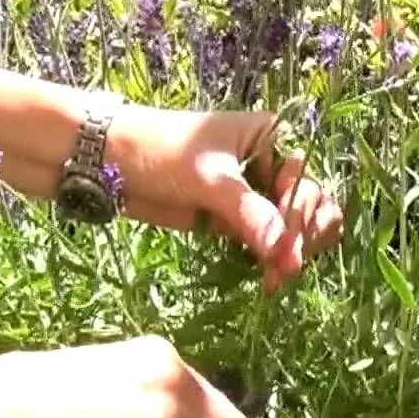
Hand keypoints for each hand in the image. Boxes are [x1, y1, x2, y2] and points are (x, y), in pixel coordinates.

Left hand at [106, 107, 342, 293]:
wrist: (108, 163)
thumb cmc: (160, 151)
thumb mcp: (211, 180)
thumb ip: (252, 217)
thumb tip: (290, 259)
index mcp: (272, 138)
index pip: (308, 183)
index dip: (302, 219)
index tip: (288, 250)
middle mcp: (269, 165)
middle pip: (310, 207)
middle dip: (301, 239)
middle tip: (283, 270)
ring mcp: (253, 194)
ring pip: (291, 229)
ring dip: (289, 254)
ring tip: (273, 279)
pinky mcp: (234, 220)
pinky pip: (266, 242)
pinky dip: (270, 260)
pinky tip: (265, 278)